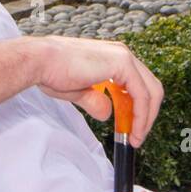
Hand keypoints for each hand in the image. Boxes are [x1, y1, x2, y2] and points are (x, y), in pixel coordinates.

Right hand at [29, 36, 163, 146]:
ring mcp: (124, 56)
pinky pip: (142, 95)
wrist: (39, 62)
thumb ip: (95, 101)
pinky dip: (141, 115)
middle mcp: (122, 53)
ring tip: (135, 138)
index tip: (130, 128)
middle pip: (150, 88)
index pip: (138, 85)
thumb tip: (106, 113)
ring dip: (146, 118)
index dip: (138, 109)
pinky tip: (133, 130)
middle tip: (136, 136)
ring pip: (151, 92)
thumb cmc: (51, 72)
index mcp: (113, 57)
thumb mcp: (78, 92)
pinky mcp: (123, 63)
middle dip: (146, 115)